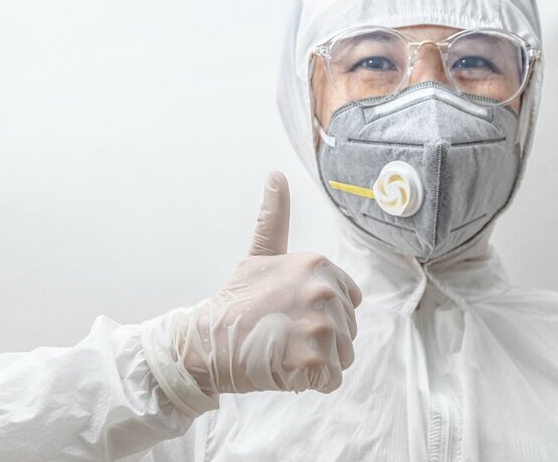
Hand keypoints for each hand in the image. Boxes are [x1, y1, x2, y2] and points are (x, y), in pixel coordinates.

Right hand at [155, 171, 361, 396]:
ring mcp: (320, 327)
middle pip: (348, 328)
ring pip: (343, 355)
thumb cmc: (234, 302)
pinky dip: (311, 382)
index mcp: (317, 265)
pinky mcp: (313, 361)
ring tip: (283, 351)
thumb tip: (276, 175)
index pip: (350, 299)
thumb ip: (275, 218)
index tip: (291, 313)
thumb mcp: (259, 255)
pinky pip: (332, 380)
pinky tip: (285, 368)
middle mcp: (324, 292)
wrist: (207, 341)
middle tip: (282, 334)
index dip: (323, 312)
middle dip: (321, 338)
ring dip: (317, 361)